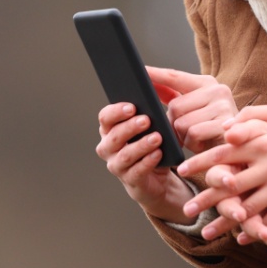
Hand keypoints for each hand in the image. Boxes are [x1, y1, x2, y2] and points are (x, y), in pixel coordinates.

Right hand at [96, 102, 192, 222]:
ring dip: (141, 145)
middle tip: (146, 120)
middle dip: (130, 127)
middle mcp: (108, 147)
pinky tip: (158, 154)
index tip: (132, 106)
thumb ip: (154, 108)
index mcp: (110, 129)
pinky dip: (148, 161)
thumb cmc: (153, 143)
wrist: (158, 177)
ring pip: (125, 155)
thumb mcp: (154, 124)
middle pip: (114, 135)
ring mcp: (117, 165)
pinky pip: (137, 171)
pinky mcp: (130, 180)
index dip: (116, 111)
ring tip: (157, 138)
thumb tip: (160, 87)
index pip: (105, 117)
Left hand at [147, 66, 237, 152]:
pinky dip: (192, 143)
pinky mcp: (224, 124)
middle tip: (185, 130)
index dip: (156, 75)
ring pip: (182, 122)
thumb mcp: (193, 109)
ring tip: (196, 137)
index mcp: (207, 83)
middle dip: (174, 123)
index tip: (140, 70)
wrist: (237, 148)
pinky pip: (193, 133)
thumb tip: (149, 86)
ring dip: (183, 135)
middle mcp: (217, 90)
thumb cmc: (210, 129)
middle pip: (175, 106)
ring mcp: (223, 106)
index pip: (175, 77)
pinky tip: (202, 143)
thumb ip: (173, 96)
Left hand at [179, 105, 266, 234]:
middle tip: (187, 209)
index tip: (183, 170)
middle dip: (205, 198)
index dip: (201, 161)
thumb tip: (228, 126)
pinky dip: (256, 230)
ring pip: (247, 207)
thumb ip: (254, 114)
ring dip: (225, 221)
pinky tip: (241, 238)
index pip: (225, 152)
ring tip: (206, 233)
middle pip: (230, 184)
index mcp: (263, 143)